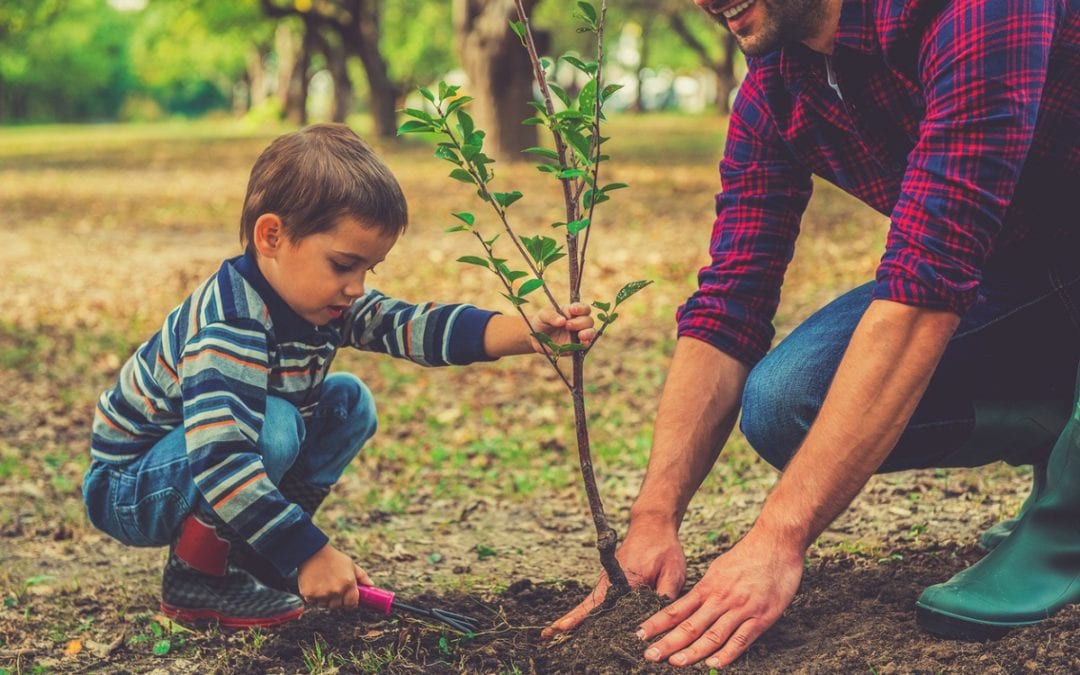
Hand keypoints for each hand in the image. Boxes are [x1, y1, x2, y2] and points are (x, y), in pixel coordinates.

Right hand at [297, 543, 373, 609]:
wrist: (312, 552)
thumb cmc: (333, 558)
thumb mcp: (351, 565)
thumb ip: (362, 576)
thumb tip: (371, 585)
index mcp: (348, 583)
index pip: (352, 604)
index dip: (350, 603)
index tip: (347, 600)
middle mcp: (336, 590)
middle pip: (337, 606)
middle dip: (336, 600)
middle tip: (333, 589)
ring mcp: (322, 593)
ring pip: (324, 605)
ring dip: (324, 599)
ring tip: (323, 585)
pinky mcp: (309, 594)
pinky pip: (313, 602)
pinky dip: (313, 596)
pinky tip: (314, 584)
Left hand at [529, 303, 595, 353]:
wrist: (535, 339)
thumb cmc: (541, 322)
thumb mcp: (542, 315)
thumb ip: (551, 315)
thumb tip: (562, 320)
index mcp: (572, 312)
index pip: (583, 308)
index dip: (581, 308)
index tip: (573, 310)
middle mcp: (578, 322)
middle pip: (588, 320)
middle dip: (580, 322)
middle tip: (567, 325)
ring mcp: (578, 334)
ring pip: (591, 332)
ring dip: (588, 333)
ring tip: (580, 335)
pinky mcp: (576, 346)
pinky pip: (586, 345)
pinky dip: (586, 343)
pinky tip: (582, 342)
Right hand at [542, 520, 685, 637]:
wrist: (653, 526)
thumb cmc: (664, 548)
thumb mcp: (672, 573)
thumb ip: (665, 596)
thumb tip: (658, 621)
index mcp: (624, 579)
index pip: (600, 603)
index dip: (582, 617)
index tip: (564, 627)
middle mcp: (611, 580)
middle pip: (588, 605)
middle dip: (570, 620)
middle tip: (547, 634)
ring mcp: (608, 580)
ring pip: (591, 603)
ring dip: (576, 617)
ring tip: (555, 632)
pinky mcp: (611, 581)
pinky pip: (598, 599)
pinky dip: (587, 611)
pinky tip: (579, 623)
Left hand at [637, 528, 803, 667]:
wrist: (777, 542)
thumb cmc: (749, 554)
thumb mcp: (720, 568)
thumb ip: (707, 588)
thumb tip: (692, 602)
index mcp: (708, 586)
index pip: (677, 609)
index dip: (657, 623)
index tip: (640, 634)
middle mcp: (720, 598)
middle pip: (690, 625)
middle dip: (668, 642)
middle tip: (650, 655)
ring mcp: (740, 608)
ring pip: (712, 635)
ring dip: (693, 652)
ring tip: (676, 663)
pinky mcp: (761, 617)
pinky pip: (741, 639)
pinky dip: (727, 654)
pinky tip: (714, 664)